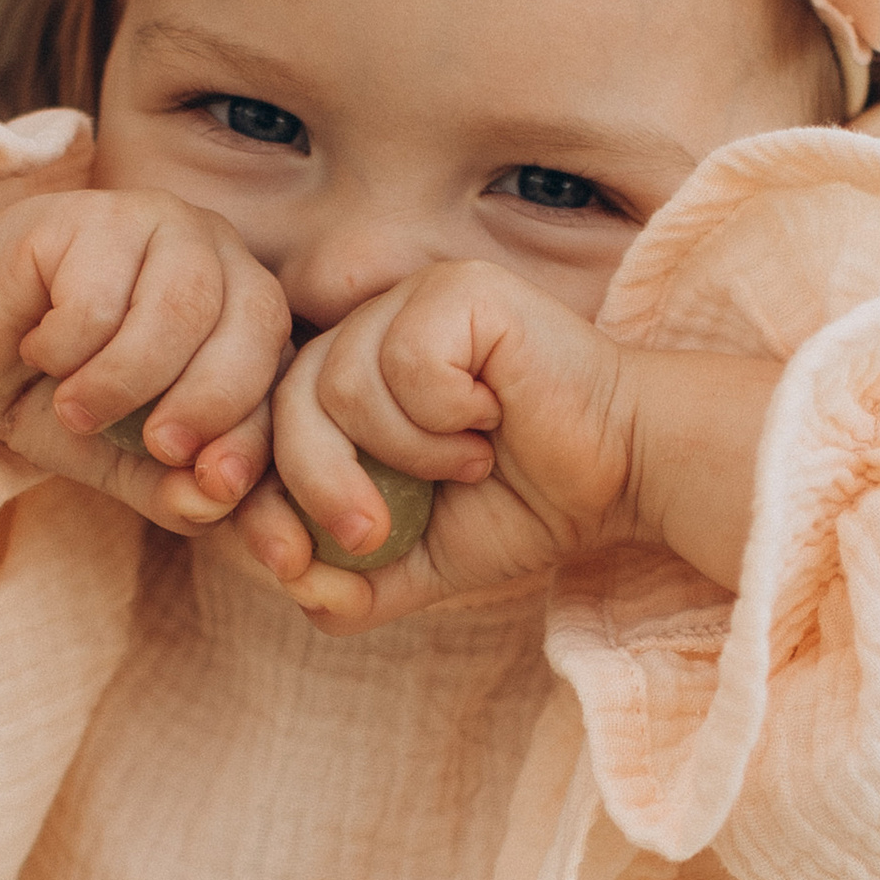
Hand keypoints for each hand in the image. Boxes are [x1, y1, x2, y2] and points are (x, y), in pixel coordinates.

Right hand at [0, 187, 289, 534]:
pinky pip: (101, 295)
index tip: (214, 488)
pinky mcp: (95, 214)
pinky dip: (66, 346)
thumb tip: (214, 506)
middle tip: (155, 447)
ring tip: (75, 408)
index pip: (279, 378)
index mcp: (245, 321)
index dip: (255, 439)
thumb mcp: (118, 463)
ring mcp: (160, 226)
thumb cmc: (51, 399)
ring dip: (124, 379)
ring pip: (179, 308)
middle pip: (248, 329)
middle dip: (205, 404)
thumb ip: (171, 489)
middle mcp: (218, 261)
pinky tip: (38, 348)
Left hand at [222, 264, 777, 630]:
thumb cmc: (528, 506)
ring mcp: (411, 303)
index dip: (257, 498)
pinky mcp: (458, 290)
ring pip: (340, 382)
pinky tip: (490, 418)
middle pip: (288, 407)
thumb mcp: (423, 565)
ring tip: (466, 463)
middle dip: (317, 487)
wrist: (622, 476)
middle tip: (373, 535)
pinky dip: (441, 411)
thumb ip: (354, 587)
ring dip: (402, 450)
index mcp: (346, 391)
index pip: (262, 436)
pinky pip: (403, 357)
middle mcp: (369, 333)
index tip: (284, 560)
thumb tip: (294, 589)